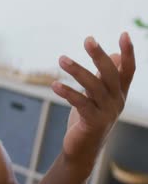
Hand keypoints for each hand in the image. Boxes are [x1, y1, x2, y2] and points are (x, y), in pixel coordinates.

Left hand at [51, 33, 135, 167]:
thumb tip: (113, 54)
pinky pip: (81, 103)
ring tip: (61, 59)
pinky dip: (68, 92)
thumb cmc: (89, 119)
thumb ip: (103, 76)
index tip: (124, 34)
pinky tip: (55, 84)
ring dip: (77, 70)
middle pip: (110, 74)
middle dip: (99, 56)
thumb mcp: (97, 95)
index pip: (128, 70)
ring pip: (93, 86)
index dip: (128, 52)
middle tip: (88, 39)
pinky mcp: (92, 122)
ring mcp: (106, 112)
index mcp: (119, 93)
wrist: (82, 150)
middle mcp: (116, 101)